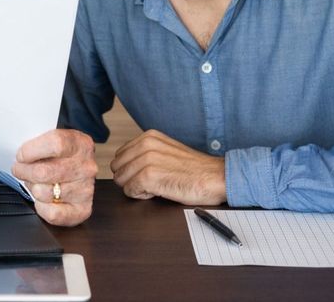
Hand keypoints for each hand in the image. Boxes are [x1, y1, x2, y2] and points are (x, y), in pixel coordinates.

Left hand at [12, 129, 96, 226]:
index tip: (21, 155)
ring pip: (44, 192)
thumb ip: (38, 142)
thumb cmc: (59, 153)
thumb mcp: (52, 138)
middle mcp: (86, 167)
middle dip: (24, 171)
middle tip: (19, 169)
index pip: (55, 144)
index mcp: (80, 144)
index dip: (31, 150)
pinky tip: (42, 198)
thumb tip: (19, 155)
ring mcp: (86, 189)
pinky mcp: (83, 209)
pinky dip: (41, 207)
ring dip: (32, 188)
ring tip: (35, 182)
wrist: (77, 166)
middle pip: (44, 172)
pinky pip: (52, 213)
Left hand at [111, 129, 225, 204]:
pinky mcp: (148, 176)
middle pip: (117, 168)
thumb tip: (125, 165)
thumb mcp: (167, 151)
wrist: (215, 177)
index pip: (120, 156)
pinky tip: (159, 192)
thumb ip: (146, 153)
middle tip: (152, 183)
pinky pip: (130, 191)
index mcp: (148, 136)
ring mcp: (146, 159)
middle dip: (130, 179)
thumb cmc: (194, 169)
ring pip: (121, 180)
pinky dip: (142, 196)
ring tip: (158, 186)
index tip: (150, 174)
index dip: (132, 170)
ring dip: (137, 188)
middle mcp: (145, 144)